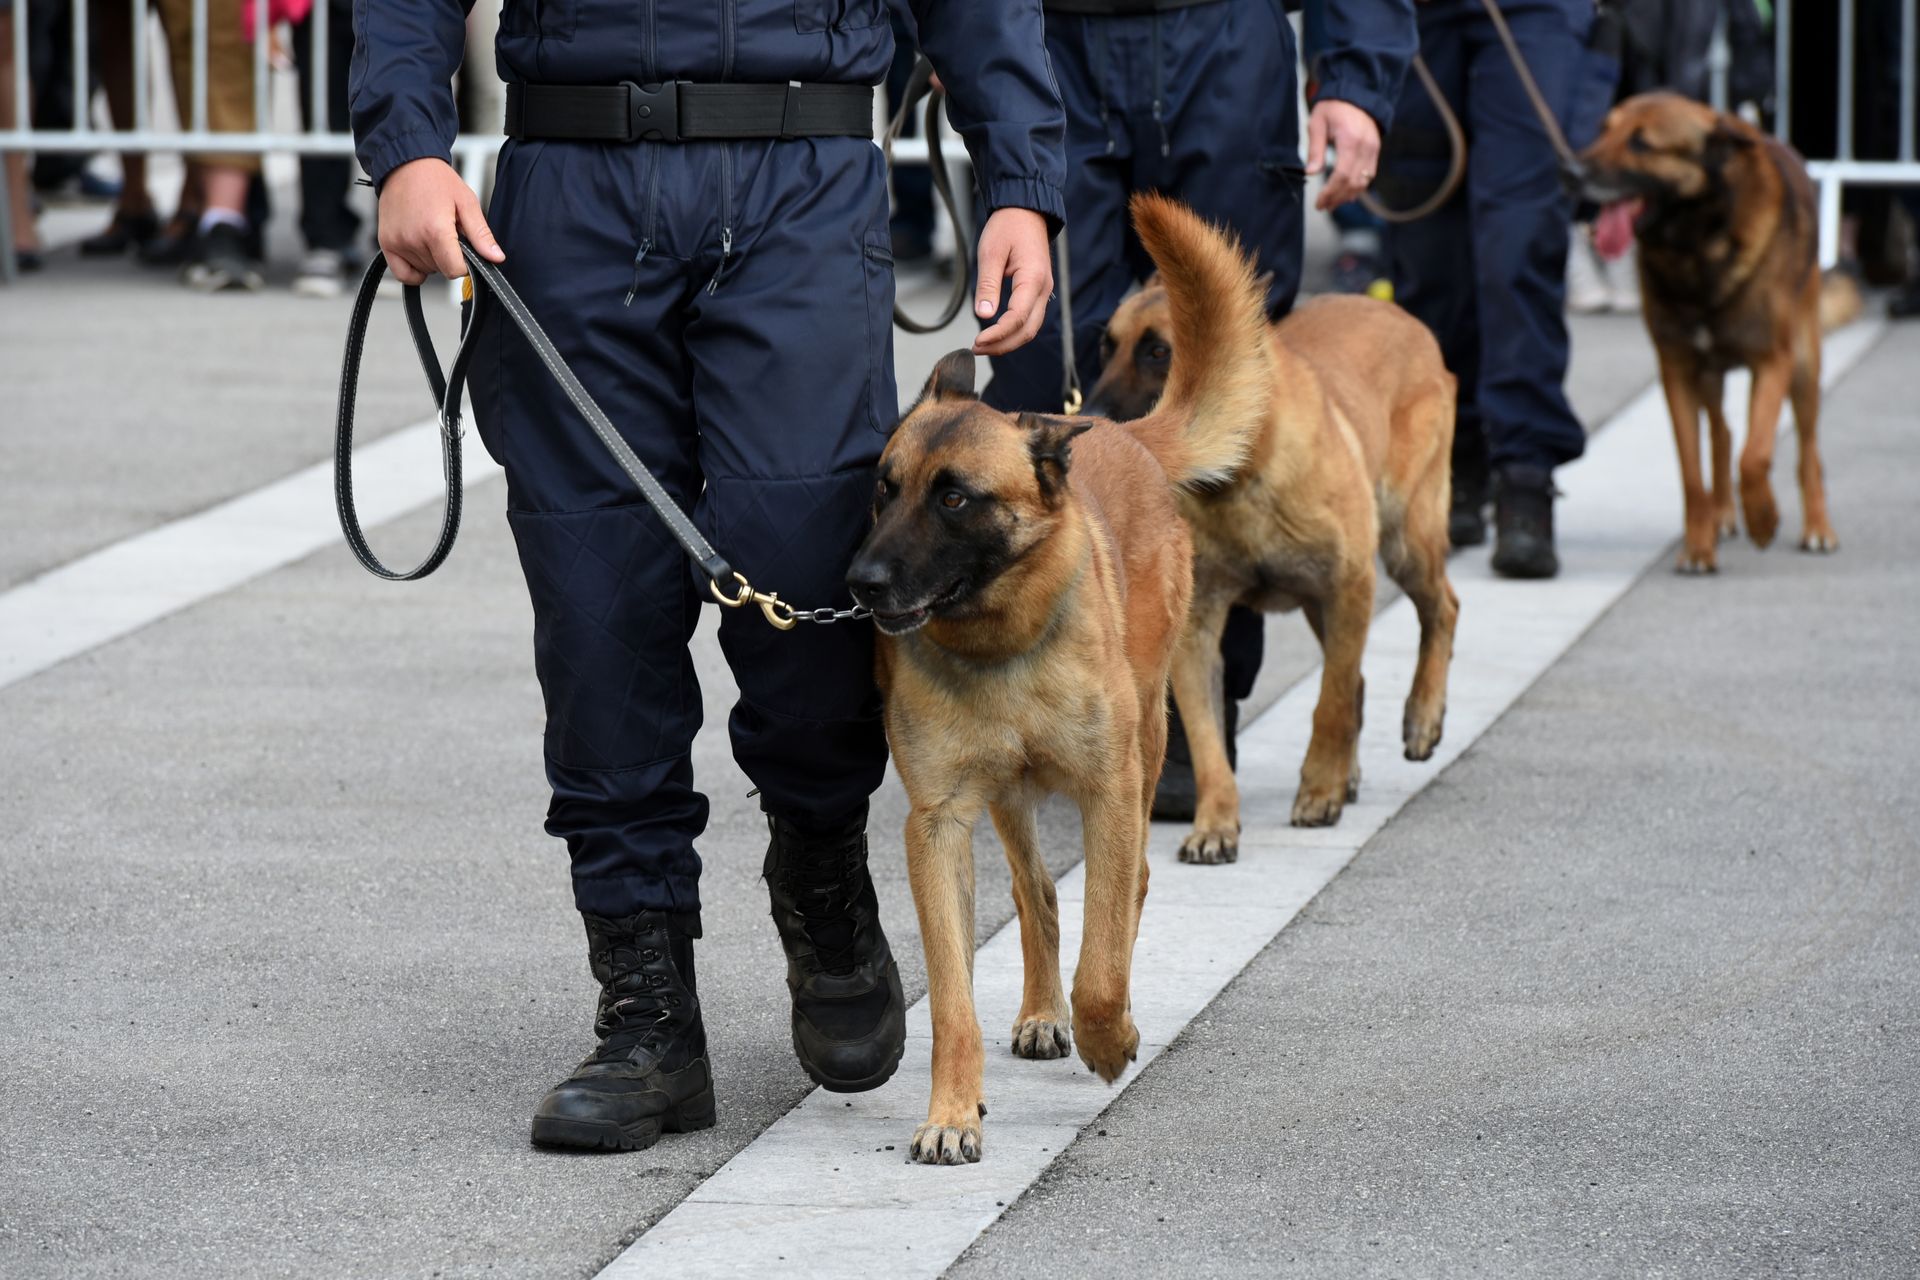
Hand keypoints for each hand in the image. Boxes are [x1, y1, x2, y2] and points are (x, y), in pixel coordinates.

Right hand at [376, 157, 504, 284]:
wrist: (405, 164)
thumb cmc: (435, 179)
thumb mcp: (466, 202)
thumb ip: (481, 234)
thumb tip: (496, 257)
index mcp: (435, 230)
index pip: (454, 270)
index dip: (464, 264)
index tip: (464, 250)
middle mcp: (413, 239)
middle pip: (441, 270)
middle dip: (448, 257)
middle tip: (446, 232)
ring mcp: (397, 242)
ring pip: (424, 270)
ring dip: (432, 259)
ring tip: (430, 232)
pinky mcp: (386, 243)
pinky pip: (402, 274)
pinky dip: (413, 270)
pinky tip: (421, 253)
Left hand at [972, 207, 1052, 356]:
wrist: (1025, 210)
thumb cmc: (1007, 227)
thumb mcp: (991, 253)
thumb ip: (987, 285)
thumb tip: (984, 315)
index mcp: (1033, 279)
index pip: (1016, 318)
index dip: (997, 335)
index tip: (977, 342)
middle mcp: (1043, 289)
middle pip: (1027, 330)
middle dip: (1003, 345)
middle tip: (977, 349)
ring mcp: (1043, 291)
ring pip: (1030, 328)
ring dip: (1009, 341)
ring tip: (984, 345)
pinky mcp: (1038, 291)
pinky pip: (1030, 319)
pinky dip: (1014, 331)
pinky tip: (996, 334)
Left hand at [1305, 99, 1382, 211]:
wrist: (1357, 94)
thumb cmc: (1333, 107)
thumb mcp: (1317, 123)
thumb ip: (1315, 149)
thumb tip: (1311, 173)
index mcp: (1350, 140)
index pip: (1342, 175)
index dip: (1330, 192)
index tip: (1319, 202)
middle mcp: (1365, 147)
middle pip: (1353, 182)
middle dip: (1337, 197)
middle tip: (1322, 206)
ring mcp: (1373, 150)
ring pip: (1363, 182)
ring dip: (1348, 195)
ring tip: (1332, 204)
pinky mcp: (1375, 151)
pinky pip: (1369, 175)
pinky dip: (1358, 187)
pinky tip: (1346, 194)